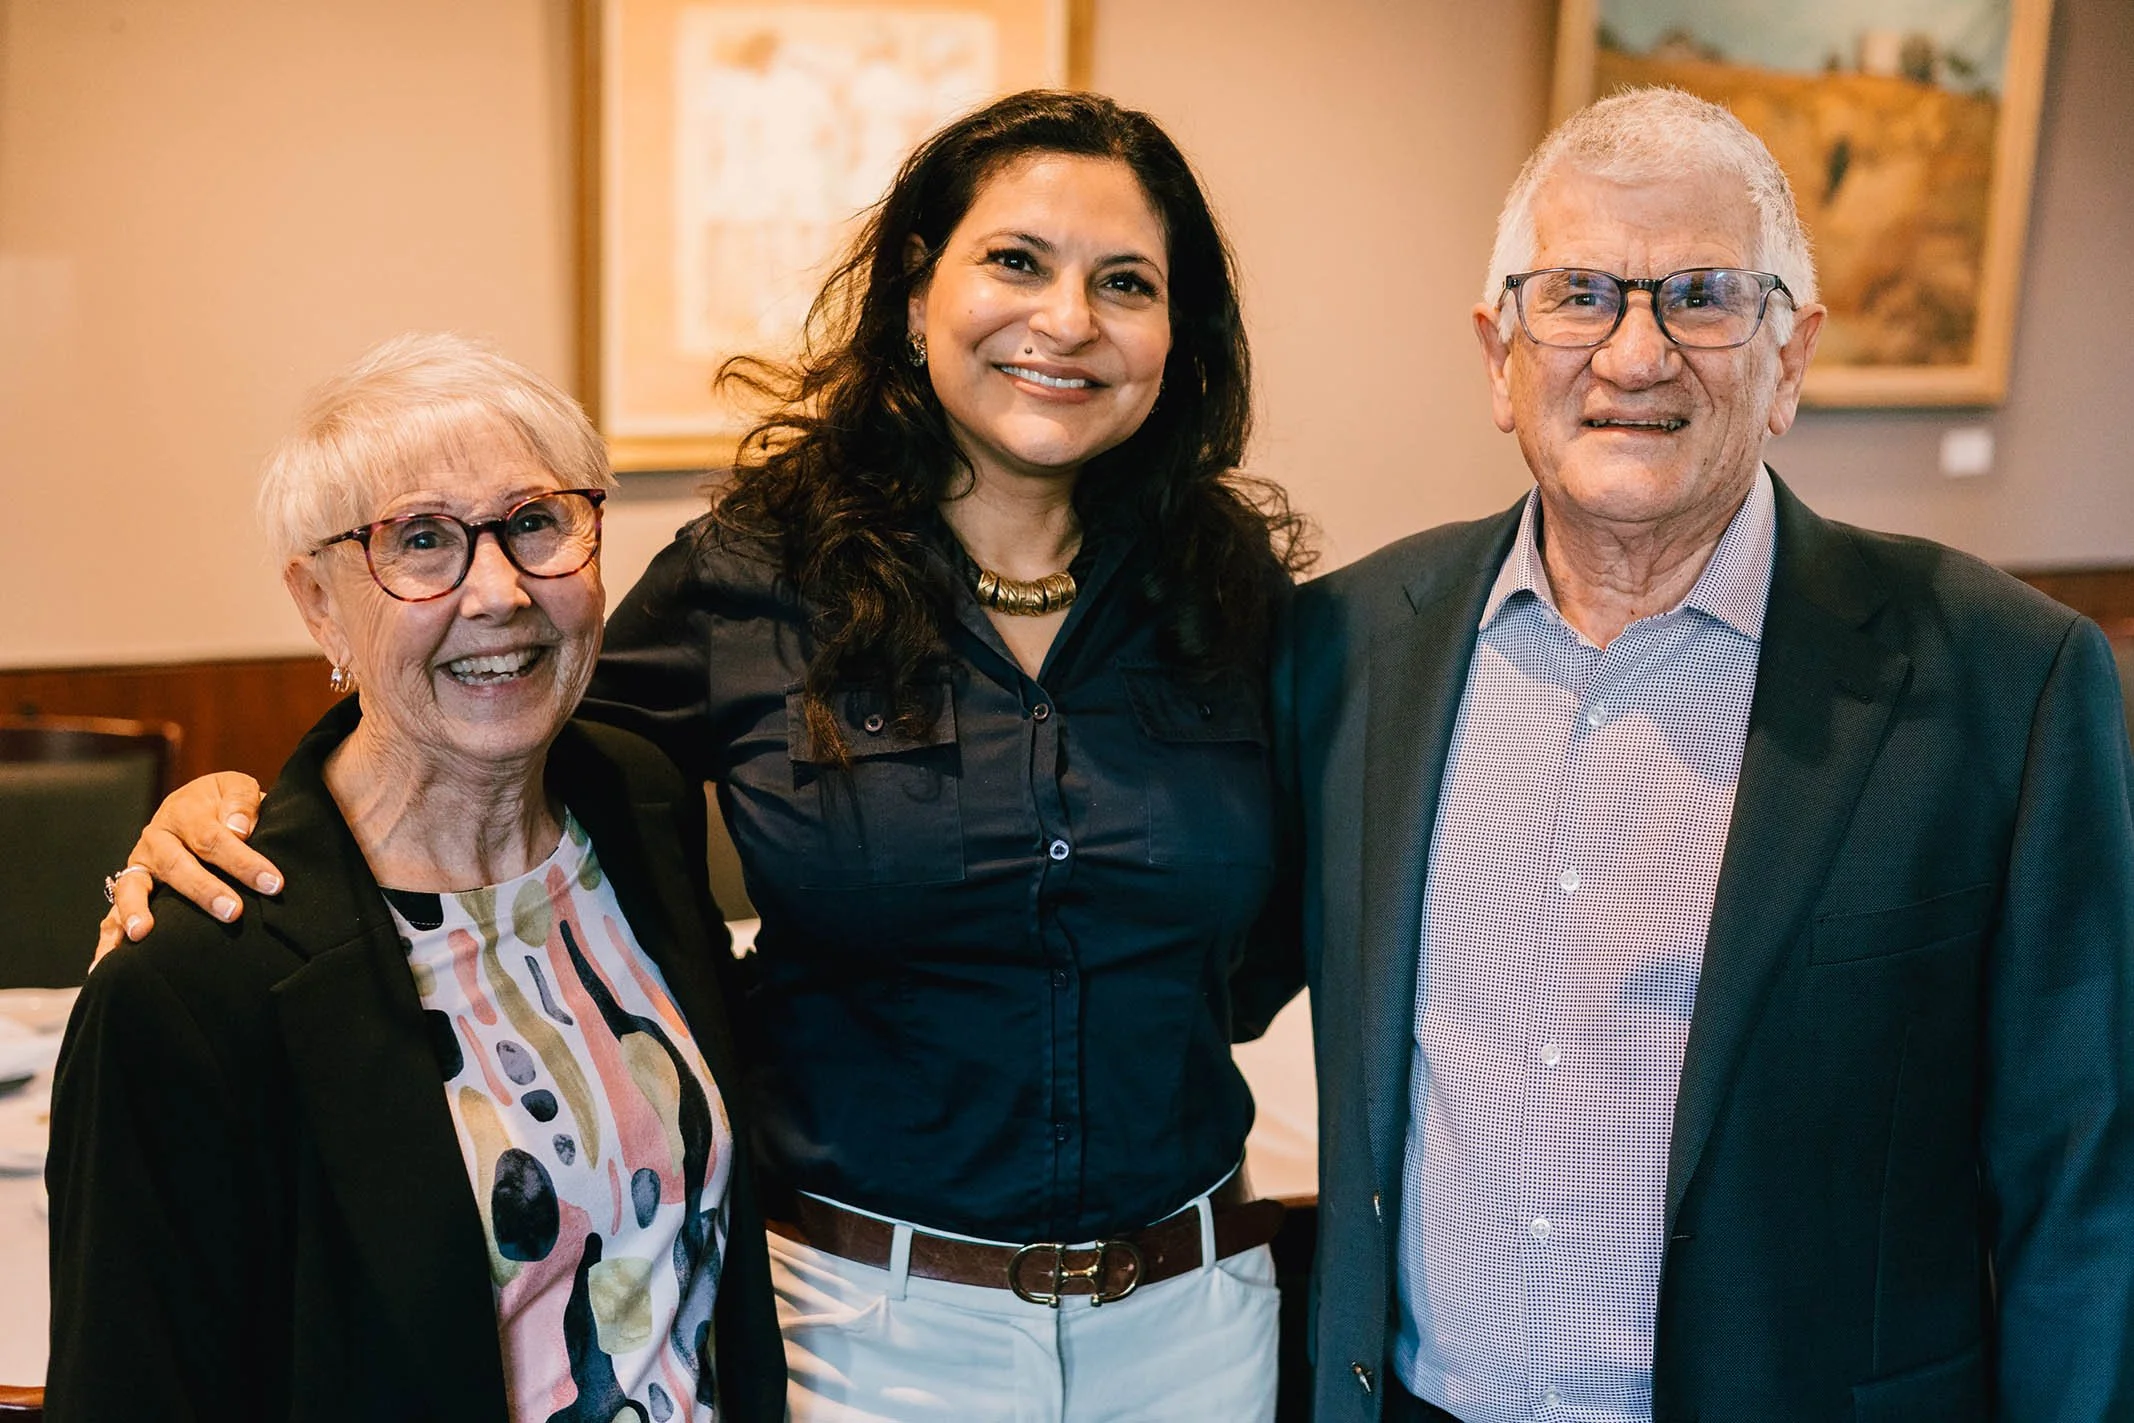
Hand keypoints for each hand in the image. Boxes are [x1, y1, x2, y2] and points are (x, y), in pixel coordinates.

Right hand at [94, 773, 280, 960]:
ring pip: (132, 889)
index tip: (272, 883)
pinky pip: (112, 914)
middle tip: (233, 912)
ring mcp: (139, 866)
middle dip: (204, 891)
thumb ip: (241, 803)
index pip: (213, 838)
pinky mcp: (131, 888)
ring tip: (142, 934)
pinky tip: (105, 964)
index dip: (243, 861)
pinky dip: (109, 938)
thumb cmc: (225, 804)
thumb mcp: (235, 788)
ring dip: (136, 912)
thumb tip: (239, 829)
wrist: (199, 805)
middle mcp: (156, 839)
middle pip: (177, 866)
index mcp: (184, 813)